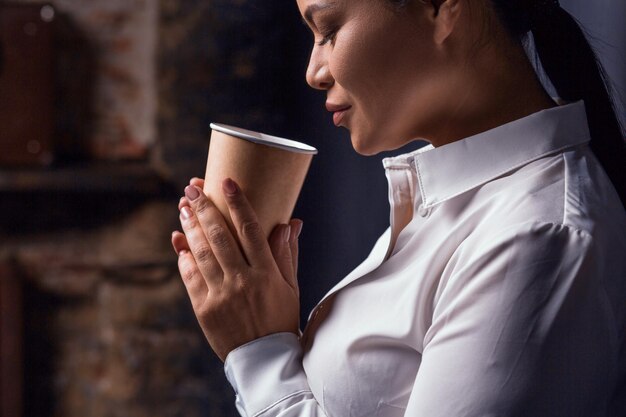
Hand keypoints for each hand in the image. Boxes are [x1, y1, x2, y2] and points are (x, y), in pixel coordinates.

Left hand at [171, 177, 302, 360]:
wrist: (263, 360)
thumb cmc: (280, 319)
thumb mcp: (290, 287)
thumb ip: (287, 254)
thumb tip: (292, 223)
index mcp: (266, 273)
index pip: (250, 229)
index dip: (238, 203)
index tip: (227, 182)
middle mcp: (243, 280)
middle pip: (220, 236)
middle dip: (204, 208)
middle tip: (192, 188)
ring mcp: (221, 295)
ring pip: (202, 252)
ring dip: (190, 227)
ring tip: (183, 208)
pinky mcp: (204, 308)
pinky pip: (190, 277)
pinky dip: (184, 257)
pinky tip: (180, 241)